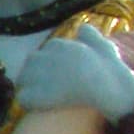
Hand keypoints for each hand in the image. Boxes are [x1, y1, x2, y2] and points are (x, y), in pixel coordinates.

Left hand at [10, 27, 133, 121]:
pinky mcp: (38, 94)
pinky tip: (38, 106)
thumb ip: (91, 36)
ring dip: (28, 87)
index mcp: (60, 45)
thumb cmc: (111, 70)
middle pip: (30, 63)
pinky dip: (29, 102)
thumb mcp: (104, 46)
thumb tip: (82, 27)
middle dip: (34, 73)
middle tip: (45, 87)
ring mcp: (41, 75)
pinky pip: (23, 97)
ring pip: (23, 79)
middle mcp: (47, 56)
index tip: (57, 74)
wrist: (111, 90)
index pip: (45, 50)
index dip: (49, 63)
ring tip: (39, 97)